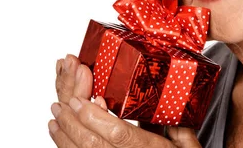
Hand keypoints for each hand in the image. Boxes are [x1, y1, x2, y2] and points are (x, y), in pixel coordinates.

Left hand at [50, 54, 201, 146]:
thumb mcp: (187, 146)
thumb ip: (175, 125)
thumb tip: (163, 101)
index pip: (117, 135)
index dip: (95, 117)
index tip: (82, 99)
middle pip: (92, 145)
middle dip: (72, 122)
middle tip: (61, 104)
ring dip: (64, 135)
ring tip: (55, 117)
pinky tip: (60, 138)